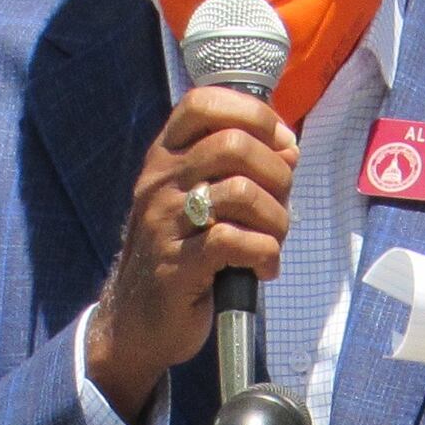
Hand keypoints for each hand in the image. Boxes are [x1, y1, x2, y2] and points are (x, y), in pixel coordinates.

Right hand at [86, 86, 294, 418]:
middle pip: (233, 144)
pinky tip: (262, 269)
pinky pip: (235, 241)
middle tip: (279, 206)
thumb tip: (289, 149)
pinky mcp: (176, 265)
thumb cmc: (180, 255)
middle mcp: (160, 182)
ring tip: (272, 242)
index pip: (202, 103)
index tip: (279, 144)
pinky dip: (265, 255)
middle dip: (276, 174)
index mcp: (165, 159)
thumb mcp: (203, 202)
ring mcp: (164, 222)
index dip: (252, 114)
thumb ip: (243, 170)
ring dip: (275, 220)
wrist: (135, 321)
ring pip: (240, 191)